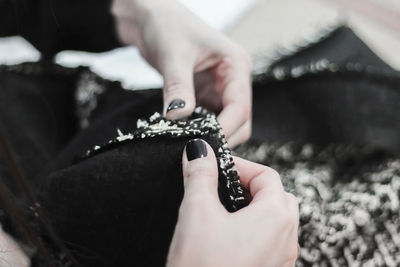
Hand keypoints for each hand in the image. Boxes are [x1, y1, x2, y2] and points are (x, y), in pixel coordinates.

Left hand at [112, 0, 251, 146]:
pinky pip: (207, 120)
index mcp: (235, 65)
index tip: (205, 145)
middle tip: (196, 151)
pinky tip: (184, 136)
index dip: (226, 128)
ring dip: (210, 136)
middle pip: (240, 120)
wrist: (149, 16)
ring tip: (189, 146)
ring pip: (225, 124)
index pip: (240, 106)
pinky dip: (199, 130)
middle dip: (222, 137)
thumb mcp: (173, 55)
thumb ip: (178, 87)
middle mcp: (232, 79)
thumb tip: (178, 118)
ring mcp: (218, 89)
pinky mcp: (203, 95)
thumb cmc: (167, 24)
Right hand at [167, 139, 298, 266]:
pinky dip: (255, 231)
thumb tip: (199, 150)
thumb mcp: (197, 211)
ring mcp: (282, 260)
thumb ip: (200, 175)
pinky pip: (272, 243)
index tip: (216, 166)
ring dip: (255, 209)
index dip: (240, 165)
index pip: (266, 176)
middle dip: (251, 186)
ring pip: (277, 221)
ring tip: (225, 211)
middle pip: (278, 197)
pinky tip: (229, 237)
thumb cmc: (203, 266)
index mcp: (275, 217)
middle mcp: (286, 239)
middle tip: (223, 186)